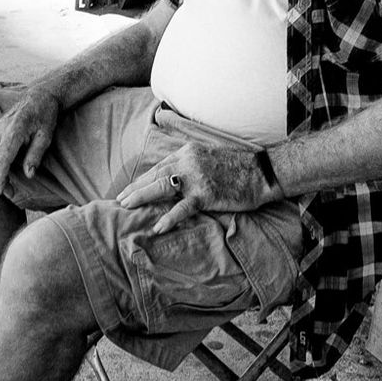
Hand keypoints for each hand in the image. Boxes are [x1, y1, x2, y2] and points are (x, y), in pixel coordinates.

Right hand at [0, 89, 62, 196]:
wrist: (38, 97)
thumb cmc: (45, 116)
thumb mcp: (46, 136)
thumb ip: (36, 155)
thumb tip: (28, 175)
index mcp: (15, 129)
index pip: (2, 157)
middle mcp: (0, 129)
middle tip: (11, 193)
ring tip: (9, 186)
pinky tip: (4, 173)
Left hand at [116, 142, 274, 235]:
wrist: (261, 172)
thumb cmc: (238, 168)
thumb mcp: (208, 158)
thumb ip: (190, 165)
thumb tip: (173, 179)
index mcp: (187, 152)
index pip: (158, 167)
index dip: (142, 179)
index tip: (129, 189)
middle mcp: (187, 161)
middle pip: (154, 175)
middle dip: (135, 189)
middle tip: (120, 200)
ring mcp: (195, 178)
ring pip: (161, 187)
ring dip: (141, 198)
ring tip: (126, 208)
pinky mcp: (205, 194)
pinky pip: (182, 208)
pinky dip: (168, 218)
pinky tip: (157, 227)